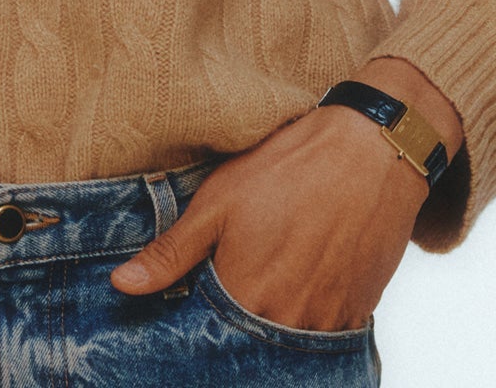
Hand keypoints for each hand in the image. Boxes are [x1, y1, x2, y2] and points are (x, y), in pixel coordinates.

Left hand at [110, 60, 460, 331]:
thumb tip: (122, 285)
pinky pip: (324, 336)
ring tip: (268, 277)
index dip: (197, 325)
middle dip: (233, 328)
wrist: (373, 150)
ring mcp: (329, 321)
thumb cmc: (289, 167)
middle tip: (235, 280)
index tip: (193, 304)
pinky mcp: (359, 312)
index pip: (208, 339)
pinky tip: (299, 281)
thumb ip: (173, 252)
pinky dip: (307, 318)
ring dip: (271, 323)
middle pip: (250, 346)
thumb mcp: (219, 200)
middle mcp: (289, 322)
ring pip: (287, 344)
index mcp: (246, 297)